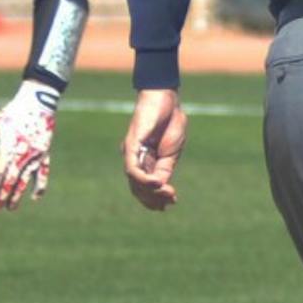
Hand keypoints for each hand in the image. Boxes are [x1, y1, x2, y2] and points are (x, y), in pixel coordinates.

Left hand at [0, 79, 58, 209]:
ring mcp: (35, 156)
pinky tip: (34, 197)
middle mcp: (22, 155)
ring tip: (11, 207)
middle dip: (4, 195)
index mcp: (8, 147)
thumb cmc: (12, 112)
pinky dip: (40, 186)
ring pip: (26, 181)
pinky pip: (43, 174)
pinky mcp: (44, 154)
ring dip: (18, 195)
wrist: (38, 102)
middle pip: (12, 181)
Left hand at [121, 89, 187, 210]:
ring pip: (134, 181)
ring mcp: (131, 152)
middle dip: (153, 199)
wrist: (167, 99)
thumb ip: (164, 170)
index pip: (144, 187)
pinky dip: (144, 179)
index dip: (156, 199)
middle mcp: (135, 159)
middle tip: (170, 202)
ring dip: (151, 191)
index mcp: (146, 161)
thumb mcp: (170, 153)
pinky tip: (158, 183)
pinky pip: (132, 168)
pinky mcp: (130, 145)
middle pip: (137, 188)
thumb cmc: (170, 122)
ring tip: (168, 193)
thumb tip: (161, 189)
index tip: (172, 203)